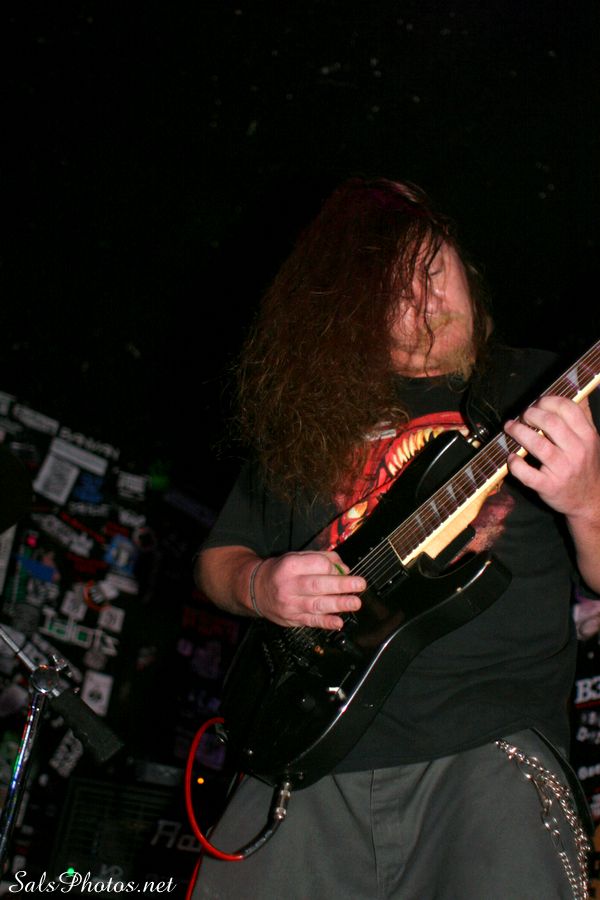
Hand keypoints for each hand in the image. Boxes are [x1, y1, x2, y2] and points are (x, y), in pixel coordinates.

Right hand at [252, 550, 365, 628]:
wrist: (256, 590)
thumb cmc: (281, 571)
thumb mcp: (296, 557)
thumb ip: (320, 559)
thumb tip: (344, 568)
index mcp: (290, 566)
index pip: (317, 565)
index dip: (334, 567)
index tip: (344, 569)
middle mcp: (289, 585)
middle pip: (318, 585)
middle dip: (341, 585)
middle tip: (359, 585)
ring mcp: (290, 604)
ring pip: (316, 605)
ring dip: (338, 605)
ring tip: (355, 603)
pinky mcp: (292, 619)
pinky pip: (311, 621)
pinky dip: (326, 623)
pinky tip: (338, 623)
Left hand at [504, 395, 599, 520]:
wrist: (590, 501)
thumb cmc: (585, 466)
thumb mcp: (590, 441)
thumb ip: (580, 420)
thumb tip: (569, 394)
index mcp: (588, 437)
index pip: (568, 409)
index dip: (548, 401)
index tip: (537, 403)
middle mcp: (577, 451)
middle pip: (551, 423)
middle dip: (531, 414)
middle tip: (522, 416)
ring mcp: (563, 470)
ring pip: (537, 444)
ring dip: (518, 432)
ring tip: (510, 428)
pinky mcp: (549, 486)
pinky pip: (527, 473)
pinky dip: (515, 463)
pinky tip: (512, 457)